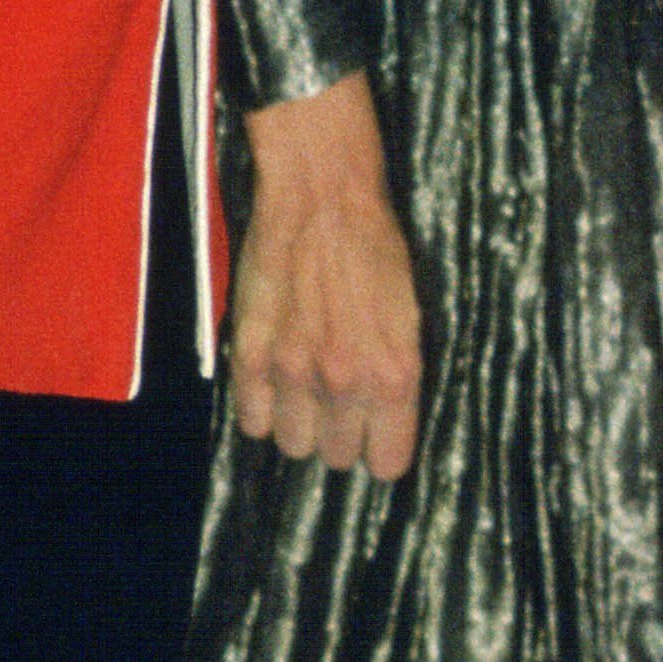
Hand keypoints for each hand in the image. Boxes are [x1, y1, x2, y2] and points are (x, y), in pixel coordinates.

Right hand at [229, 71, 421, 478]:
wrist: (322, 198)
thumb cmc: (375, 247)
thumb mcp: (411, 316)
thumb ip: (397, 376)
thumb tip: (386, 423)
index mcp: (394, 374)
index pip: (387, 463)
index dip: (381, 451)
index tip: (376, 437)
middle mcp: (345, 382)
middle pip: (337, 458)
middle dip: (340, 437)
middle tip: (340, 406)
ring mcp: (294, 371)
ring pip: (294, 446)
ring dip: (300, 427)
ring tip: (305, 395)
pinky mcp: (253, 354)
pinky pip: (252, 420)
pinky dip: (261, 411)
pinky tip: (275, 387)